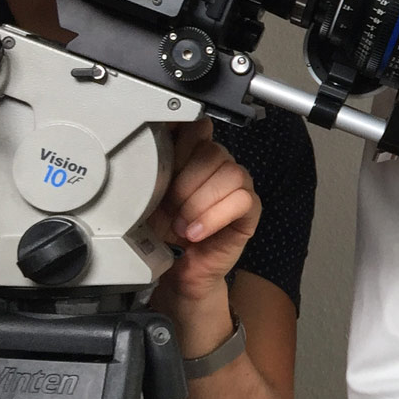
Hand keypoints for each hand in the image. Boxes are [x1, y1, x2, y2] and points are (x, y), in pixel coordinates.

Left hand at [147, 119, 261, 303]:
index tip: (165, 170)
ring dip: (199, 203)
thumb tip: (157, 134)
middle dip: (185, 184)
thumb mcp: (148, 194)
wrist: (176, 271)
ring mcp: (238, 186)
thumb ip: (156, 163)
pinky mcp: (250, 210)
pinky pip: (243, 200)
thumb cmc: (162, 232)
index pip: (198, 127)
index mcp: (194, 155)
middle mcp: (219, 166)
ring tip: (182, 225)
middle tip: (170, 208)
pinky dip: (213, 217)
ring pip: (231, 173)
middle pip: (214, 151)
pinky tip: (196, 232)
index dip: (181, 148)